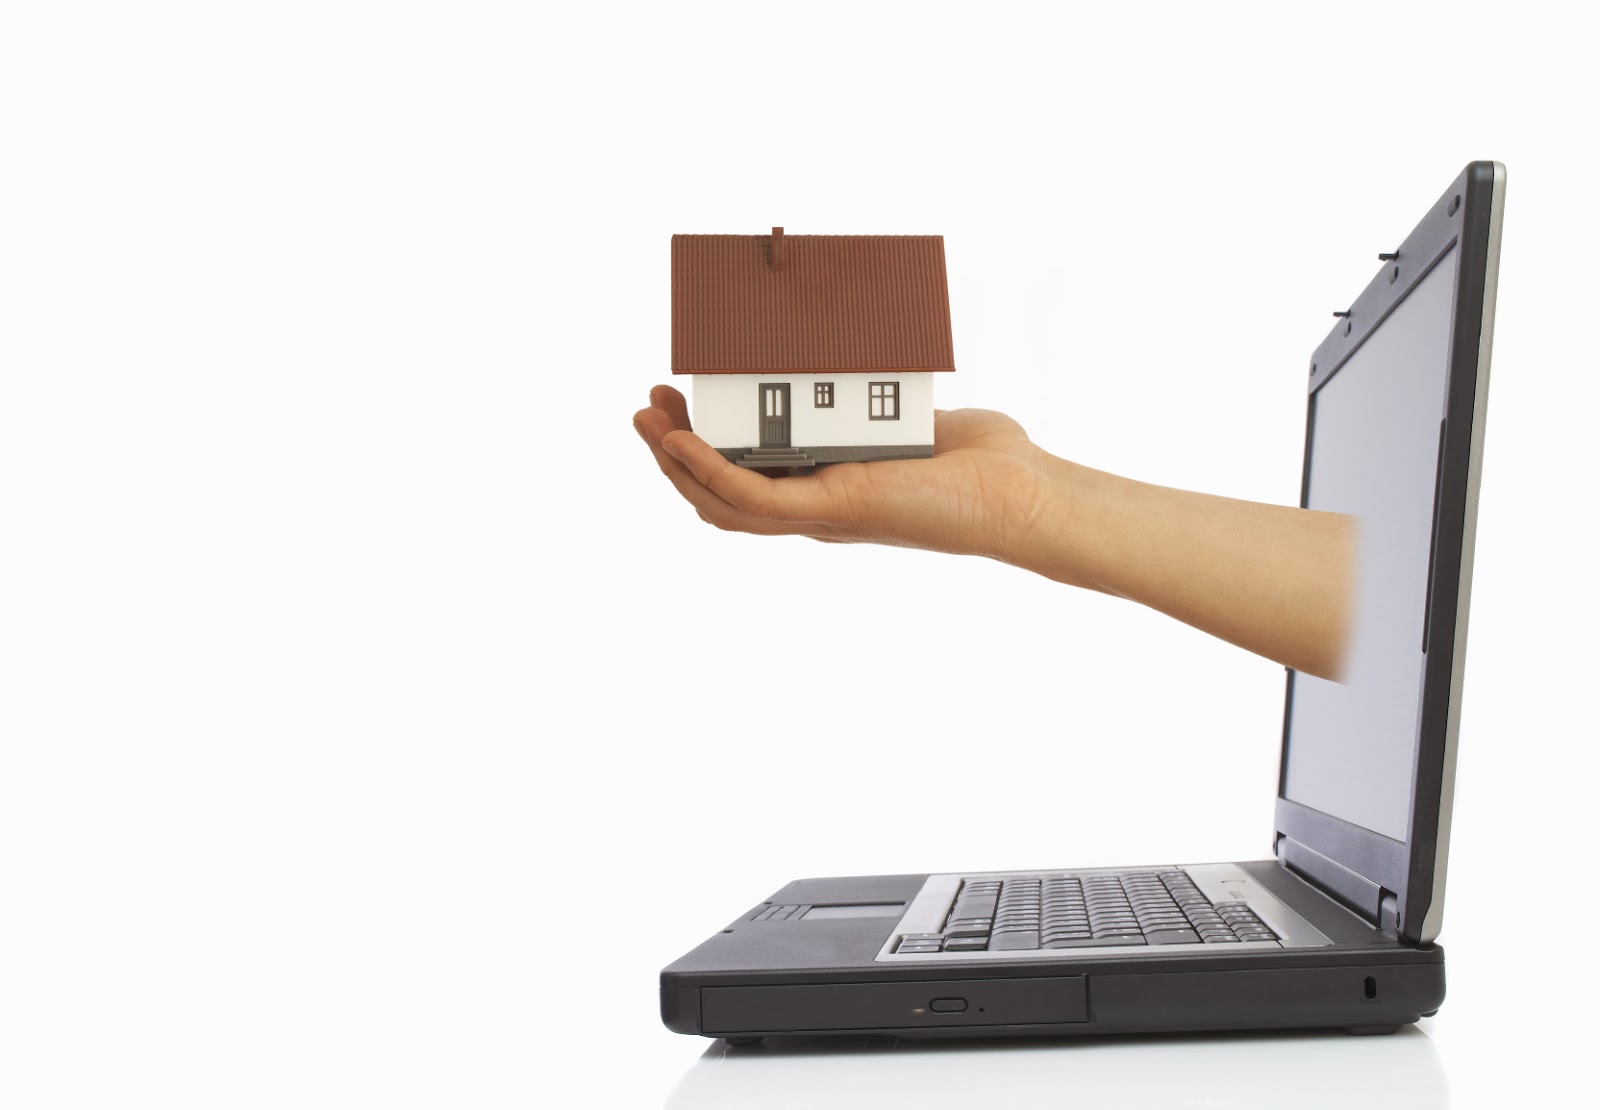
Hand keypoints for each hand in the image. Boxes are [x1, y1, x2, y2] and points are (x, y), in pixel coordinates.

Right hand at [631, 384, 1063, 562]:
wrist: (1019, 490)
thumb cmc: (982, 459)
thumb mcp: (909, 410)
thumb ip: (875, 390)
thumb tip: (856, 344)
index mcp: (827, 486)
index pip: (745, 476)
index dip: (703, 445)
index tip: (683, 398)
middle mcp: (815, 508)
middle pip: (718, 492)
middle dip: (672, 451)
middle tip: (650, 405)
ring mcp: (819, 514)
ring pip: (719, 503)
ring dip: (673, 464)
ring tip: (645, 420)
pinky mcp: (831, 510)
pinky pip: (749, 497)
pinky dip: (707, 470)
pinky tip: (680, 441)